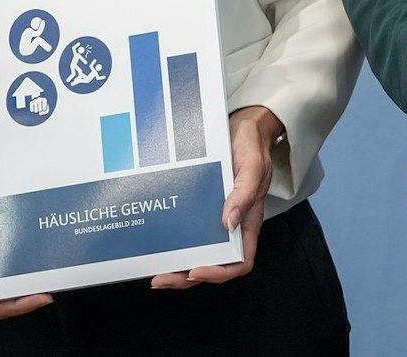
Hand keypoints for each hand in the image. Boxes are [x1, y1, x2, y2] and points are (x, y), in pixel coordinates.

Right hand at [0, 209, 51, 318]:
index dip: (18, 305)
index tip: (38, 298)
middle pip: (9, 295)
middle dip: (31, 294)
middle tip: (51, 286)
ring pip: (13, 277)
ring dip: (31, 277)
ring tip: (50, 272)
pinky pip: (12, 255)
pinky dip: (25, 257)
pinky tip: (37, 253)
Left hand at [152, 106, 284, 288]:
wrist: (241, 128)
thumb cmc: (252, 147)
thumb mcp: (253, 166)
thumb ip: (244, 193)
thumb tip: (229, 223)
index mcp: (248, 222)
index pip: (240, 261)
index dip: (220, 273)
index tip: (197, 270)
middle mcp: (230, 226)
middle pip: (212, 264)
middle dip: (186, 277)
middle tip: (161, 279)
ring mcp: (213, 219)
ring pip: (196, 253)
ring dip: (176, 267)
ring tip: (153, 271)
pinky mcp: (199, 209)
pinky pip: (186, 232)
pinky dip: (172, 243)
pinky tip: (154, 244)